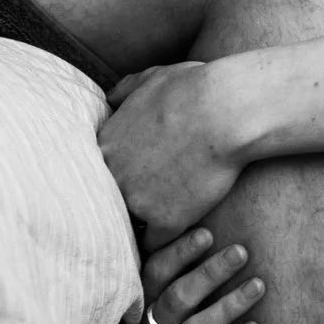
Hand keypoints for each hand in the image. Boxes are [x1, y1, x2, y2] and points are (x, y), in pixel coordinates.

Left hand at [101, 61, 247, 241]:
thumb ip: (126, 90)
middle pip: (108, 203)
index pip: (98, 174)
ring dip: (144, 227)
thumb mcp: (153, 78)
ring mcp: (136, 201)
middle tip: (145, 209)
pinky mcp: (165, 221)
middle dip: (126, 205)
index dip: (119, 179)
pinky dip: (168, 242)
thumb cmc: (195, 88)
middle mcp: (112, 176)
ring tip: (161, 228)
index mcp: (105, 144)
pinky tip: (180, 237)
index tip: (138, 180)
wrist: (226, 112)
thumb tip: (114, 95)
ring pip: (130, 226)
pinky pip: (156, 245)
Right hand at [119, 227, 266, 323]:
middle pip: (176, 298)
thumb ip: (189, 279)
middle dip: (210, 272)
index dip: (179, 253)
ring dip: (227, 305)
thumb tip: (215, 224)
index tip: (209, 232)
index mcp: (144, 309)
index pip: (154, 273)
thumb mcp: (180, 312)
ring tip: (259, 286)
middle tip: (242, 252)